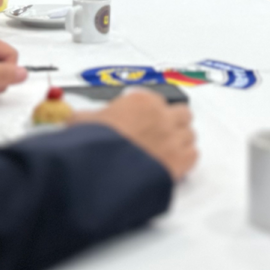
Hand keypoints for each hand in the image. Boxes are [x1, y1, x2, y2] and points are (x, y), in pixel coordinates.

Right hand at [70, 89, 197, 180]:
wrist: (100, 170)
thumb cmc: (92, 144)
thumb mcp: (81, 121)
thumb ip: (87, 117)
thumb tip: (75, 119)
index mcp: (140, 101)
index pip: (157, 100)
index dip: (151, 112)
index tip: (145, 120)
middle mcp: (161, 116)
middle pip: (182, 113)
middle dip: (173, 123)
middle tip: (159, 134)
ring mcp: (172, 138)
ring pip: (190, 135)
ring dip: (180, 142)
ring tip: (165, 151)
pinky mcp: (179, 162)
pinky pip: (193, 155)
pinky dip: (185, 159)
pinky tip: (173, 163)